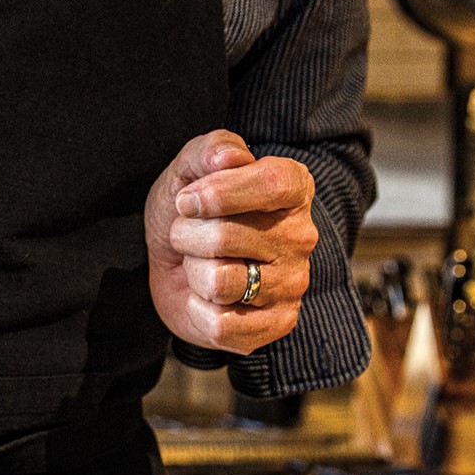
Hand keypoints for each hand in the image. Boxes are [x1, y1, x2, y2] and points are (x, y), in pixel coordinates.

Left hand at [144, 130, 317, 354]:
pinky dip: (198, 312)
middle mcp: (301, 237)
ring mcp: (293, 284)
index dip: (219, 193)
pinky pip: (222, 324)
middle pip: (226, 237)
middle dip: (187, 235)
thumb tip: (231, 157)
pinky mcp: (277, 324)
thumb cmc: (189, 213)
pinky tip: (206, 299)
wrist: (173, 263)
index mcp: (293, 190)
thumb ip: (209, 150)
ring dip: (192, 273)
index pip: (272, 183)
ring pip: (220, 282)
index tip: (187, 200)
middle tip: (188, 235)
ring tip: (199, 265)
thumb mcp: (187, 170)